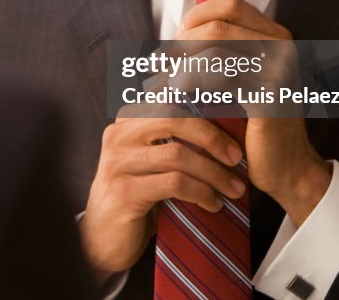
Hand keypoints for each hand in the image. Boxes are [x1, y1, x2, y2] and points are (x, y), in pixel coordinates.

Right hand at [80, 115, 245, 282]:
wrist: (102, 239)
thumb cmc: (135, 198)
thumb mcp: (149, 163)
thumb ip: (171, 141)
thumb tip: (223, 131)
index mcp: (126, 123)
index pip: (167, 100)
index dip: (203, 111)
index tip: (232, 131)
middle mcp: (118, 136)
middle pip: (172, 118)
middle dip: (211, 137)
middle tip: (236, 158)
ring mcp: (117, 163)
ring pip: (177, 154)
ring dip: (213, 172)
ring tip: (233, 188)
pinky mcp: (124, 192)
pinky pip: (174, 184)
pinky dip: (201, 193)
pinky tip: (212, 203)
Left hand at [178, 0, 332, 225]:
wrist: (285, 167)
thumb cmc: (254, 122)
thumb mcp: (240, 77)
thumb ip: (220, 51)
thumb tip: (174, 35)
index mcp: (276, 35)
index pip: (228, 5)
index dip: (194, 18)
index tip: (172, 40)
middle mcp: (283, 47)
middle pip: (217, 26)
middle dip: (179, 44)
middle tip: (155, 63)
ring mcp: (279, 71)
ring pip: (214, 52)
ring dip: (177, 66)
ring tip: (156, 83)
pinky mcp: (270, 97)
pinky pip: (218, 80)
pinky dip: (188, 85)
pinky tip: (172, 96)